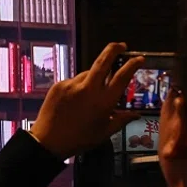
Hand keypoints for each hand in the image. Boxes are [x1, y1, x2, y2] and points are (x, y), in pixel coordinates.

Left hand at [30, 42, 142, 158]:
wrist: (48, 141)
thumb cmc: (79, 139)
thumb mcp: (104, 133)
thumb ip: (121, 120)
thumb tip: (136, 114)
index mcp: (103, 102)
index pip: (122, 77)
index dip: (132, 65)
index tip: (139, 58)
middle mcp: (89, 89)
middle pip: (103, 61)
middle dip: (114, 49)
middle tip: (121, 45)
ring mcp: (72, 85)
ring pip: (88, 73)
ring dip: (93, 78)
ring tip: (89, 95)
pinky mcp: (60, 85)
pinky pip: (74, 81)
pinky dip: (78, 86)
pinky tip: (75, 100)